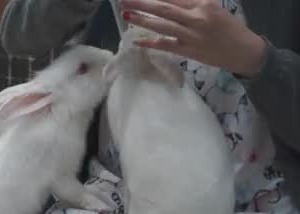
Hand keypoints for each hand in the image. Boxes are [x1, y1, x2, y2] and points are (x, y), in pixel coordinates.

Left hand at [120, 0, 267, 77]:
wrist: (244, 50)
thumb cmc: (228, 27)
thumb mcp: (213, 7)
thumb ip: (191, 3)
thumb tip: (170, 1)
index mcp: (203, 3)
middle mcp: (196, 17)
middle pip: (163, 7)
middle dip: (142, 3)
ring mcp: (191, 35)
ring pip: (162, 25)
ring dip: (142, 20)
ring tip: (126, 15)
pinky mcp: (188, 50)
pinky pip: (165, 45)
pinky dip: (150, 42)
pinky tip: (136, 40)